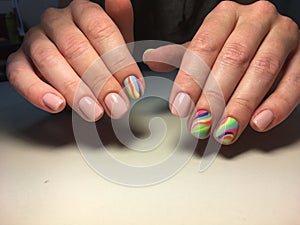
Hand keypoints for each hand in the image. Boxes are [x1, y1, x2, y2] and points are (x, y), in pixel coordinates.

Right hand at [6, 0, 143, 121]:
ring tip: (92, 110)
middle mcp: (57, 22)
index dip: (118, 61)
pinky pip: (20, 74)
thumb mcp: (117, 38)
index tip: (132, 85)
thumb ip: (122, 22)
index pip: (101, 30)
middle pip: (76, 47)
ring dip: (73, 89)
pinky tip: (56, 104)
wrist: (75, 61)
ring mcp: (36, 40)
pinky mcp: (19, 61)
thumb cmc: (98, 50)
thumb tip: (122, 1)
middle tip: (114, 104)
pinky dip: (37, 91)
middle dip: (99, 81)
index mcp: (83, 11)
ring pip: (49, 60)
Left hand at [144, 1, 299, 144]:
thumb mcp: (204, 45)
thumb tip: (152, 59)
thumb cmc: (230, 42)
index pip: (204, 45)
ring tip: (224, 130)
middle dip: (215, 95)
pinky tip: (258, 122)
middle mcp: (256, 19)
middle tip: (201, 123)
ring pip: (262, 71)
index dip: (191, 78)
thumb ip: (181, 55)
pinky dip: (276, 105)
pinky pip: (293, 82)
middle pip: (234, 58)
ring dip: (241, 105)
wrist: (267, 35)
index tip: (181, 106)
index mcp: (226, 14)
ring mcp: (283, 36)